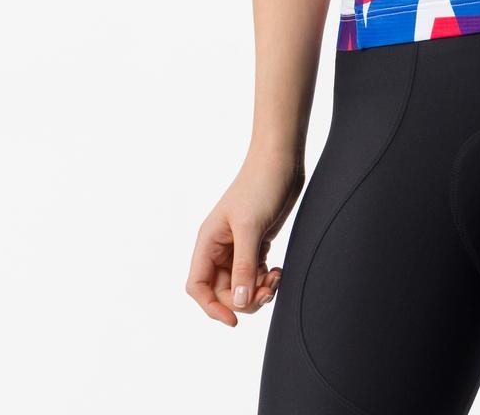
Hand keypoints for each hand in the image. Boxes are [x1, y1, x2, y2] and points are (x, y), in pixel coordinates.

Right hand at [186, 151, 300, 325]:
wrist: (281, 160)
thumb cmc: (261, 186)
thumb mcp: (251, 228)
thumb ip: (245, 266)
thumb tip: (240, 303)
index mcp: (208, 241)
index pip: (197, 286)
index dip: (211, 307)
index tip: (234, 319)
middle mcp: (220, 247)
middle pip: (222, 291)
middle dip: (243, 299)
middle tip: (267, 291)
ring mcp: (239, 246)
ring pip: (241, 285)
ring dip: (257, 291)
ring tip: (276, 279)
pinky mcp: (257, 242)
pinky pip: (255, 274)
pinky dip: (265, 280)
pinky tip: (278, 272)